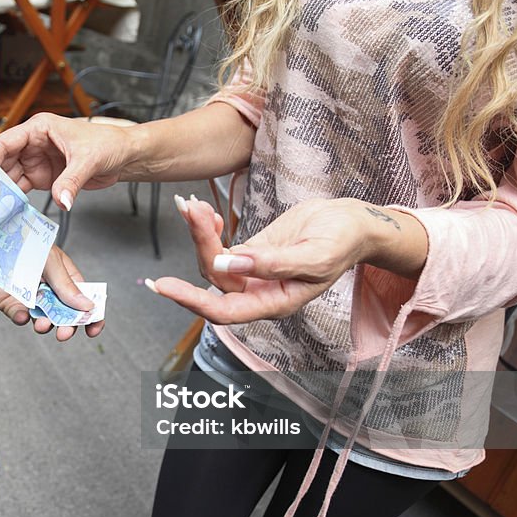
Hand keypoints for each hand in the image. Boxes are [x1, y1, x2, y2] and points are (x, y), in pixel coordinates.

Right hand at [0, 113, 133, 211]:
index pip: (3, 144)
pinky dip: (13, 201)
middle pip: (1, 162)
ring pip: (9, 177)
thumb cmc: (108, 144)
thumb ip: (72, 181)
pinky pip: (22, 189)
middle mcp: (33, 143)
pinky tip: (5, 212)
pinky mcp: (43, 176)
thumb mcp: (89, 160)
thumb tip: (61, 201)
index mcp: (39, 128)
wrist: (123, 156)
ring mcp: (36, 160)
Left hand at [0, 245, 104, 341]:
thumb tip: (87, 306)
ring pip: (41, 321)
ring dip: (44, 326)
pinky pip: (18, 316)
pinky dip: (21, 318)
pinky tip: (23, 315)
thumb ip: (66, 285)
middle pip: (64, 317)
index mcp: (65, 281)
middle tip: (64, 332)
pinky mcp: (10, 303)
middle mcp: (50, 293)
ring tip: (43, 324)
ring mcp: (30, 300)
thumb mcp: (51, 260)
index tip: (93, 329)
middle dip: (66, 327)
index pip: (83, 303)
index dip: (91, 318)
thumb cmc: (27, 241)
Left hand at [147, 198, 424, 322]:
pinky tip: (204, 212)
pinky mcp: (249, 254)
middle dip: (200, 246)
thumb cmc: (342, 241)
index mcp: (275, 302)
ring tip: (194, 205)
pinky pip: (219, 247)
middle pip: (214, 279)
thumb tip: (227, 266)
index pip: (225, 311)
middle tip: (190, 211)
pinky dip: (208, 230)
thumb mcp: (313, 254)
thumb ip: (271, 263)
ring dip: (200, 234)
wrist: (353, 223)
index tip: (163, 286)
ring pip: (213, 261)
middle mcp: (258, 293)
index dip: (192, 301)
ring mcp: (251, 274)